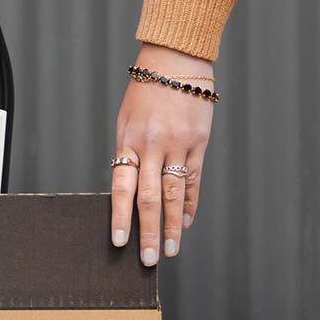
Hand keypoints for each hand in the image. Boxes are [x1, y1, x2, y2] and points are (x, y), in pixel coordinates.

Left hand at [111, 42, 214, 264]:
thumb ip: (128, 154)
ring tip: (169, 251)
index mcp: (129, 141)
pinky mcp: (199, 142)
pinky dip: (189, 203)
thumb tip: (127, 191)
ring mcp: (178, 145)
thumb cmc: (144, 91)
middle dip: (148, 232)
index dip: (121, 217)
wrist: (176, 59)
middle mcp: (153, 146)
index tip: (120, 242)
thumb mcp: (126, 120)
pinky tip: (184, 223)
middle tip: (147, 260)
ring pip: (175, 194)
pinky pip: (194, 179)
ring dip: (171, 226)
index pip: (123, 188)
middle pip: (150, 198)